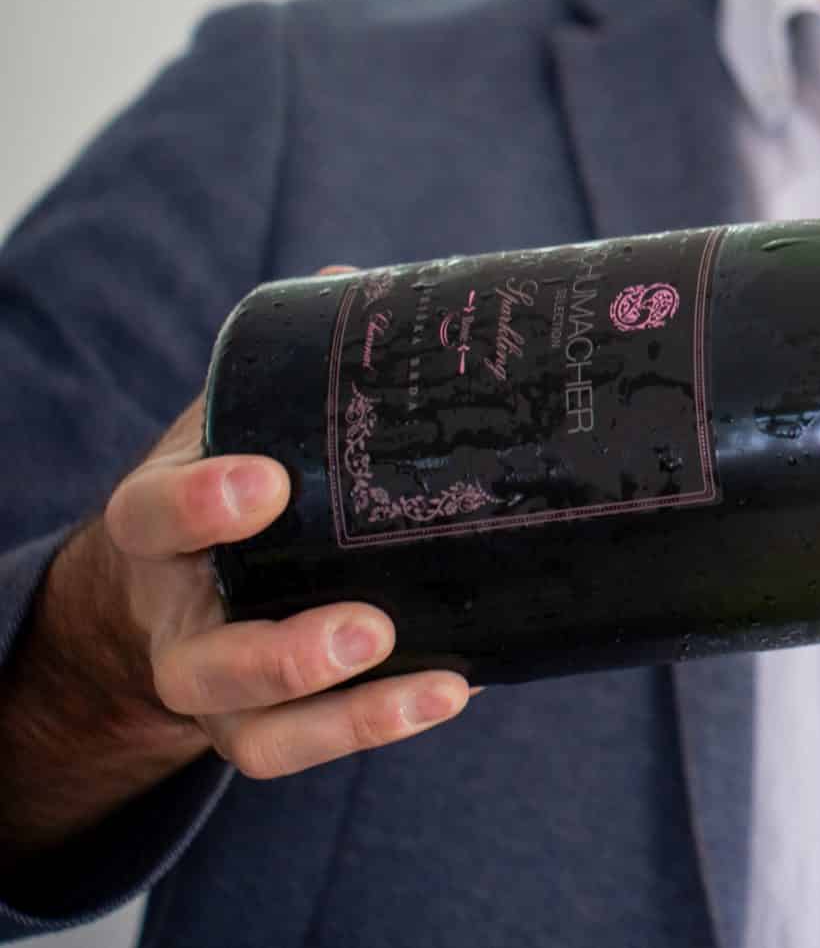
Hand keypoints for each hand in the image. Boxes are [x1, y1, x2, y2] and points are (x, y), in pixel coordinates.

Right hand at [67, 265, 473, 779]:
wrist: (178, 571)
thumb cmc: (237, 472)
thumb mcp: (239, 417)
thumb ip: (290, 364)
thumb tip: (350, 284)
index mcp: (163, 522)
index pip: (154, 516)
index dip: (199, 505)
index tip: (264, 482)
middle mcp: (181, 615)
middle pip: (201, 661)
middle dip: (277, 656)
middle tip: (364, 629)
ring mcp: (217, 684)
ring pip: (255, 731)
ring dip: (344, 719)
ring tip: (430, 684)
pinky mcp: (260, 725)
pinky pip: (303, 748)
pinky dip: (373, 728)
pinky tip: (452, 690)